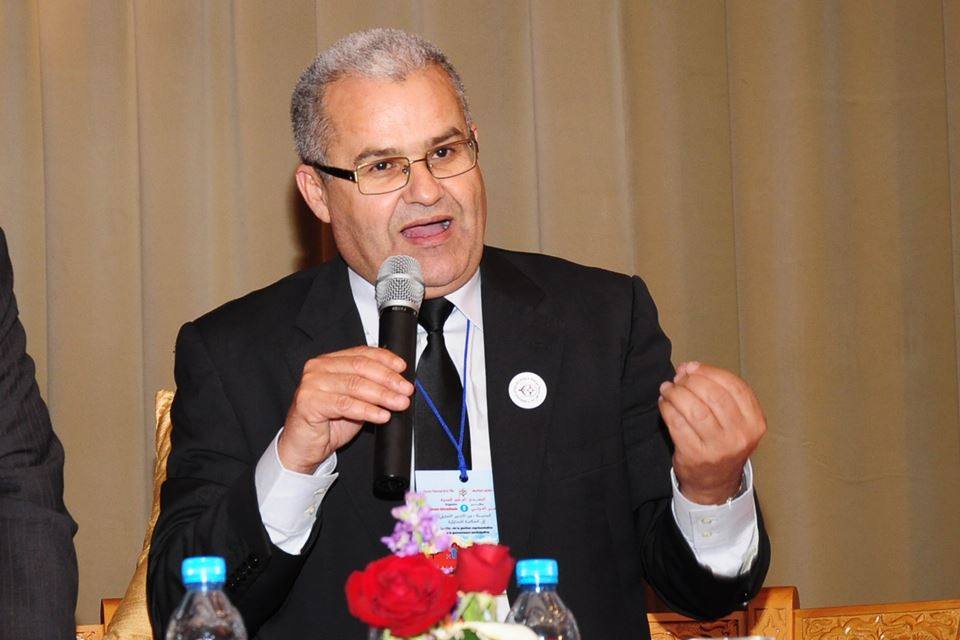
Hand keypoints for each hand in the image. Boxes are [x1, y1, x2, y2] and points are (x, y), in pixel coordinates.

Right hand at [279, 346, 414, 473]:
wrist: (304, 447)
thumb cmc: (328, 424)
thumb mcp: (355, 401)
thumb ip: (370, 388)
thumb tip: (398, 384)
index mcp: (329, 362)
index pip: (361, 353)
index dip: (385, 359)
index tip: (402, 368)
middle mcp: (318, 368)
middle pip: (360, 367)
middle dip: (388, 379)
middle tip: (405, 390)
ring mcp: (311, 384)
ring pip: (355, 385)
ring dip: (382, 395)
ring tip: (398, 403)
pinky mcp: (308, 402)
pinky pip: (345, 404)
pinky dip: (367, 410)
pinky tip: (381, 415)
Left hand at [658, 361, 765, 504]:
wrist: (715, 483)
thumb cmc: (722, 443)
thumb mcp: (734, 420)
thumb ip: (716, 391)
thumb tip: (688, 367)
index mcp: (755, 422)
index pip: (735, 387)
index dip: (710, 372)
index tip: (693, 367)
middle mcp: (740, 436)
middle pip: (713, 395)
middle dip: (691, 381)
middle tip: (678, 378)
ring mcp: (718, 448)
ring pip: (694, 409)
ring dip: (676, 393)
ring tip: (667, 388)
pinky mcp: (695, 455)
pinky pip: (677, 423)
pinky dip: (667, 408)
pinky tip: (664, 403)